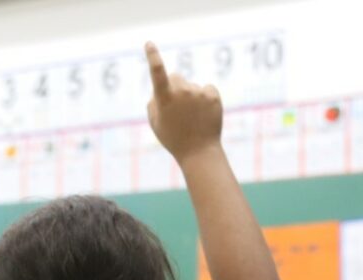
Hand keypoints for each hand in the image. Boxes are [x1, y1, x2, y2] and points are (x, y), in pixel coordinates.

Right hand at [145, 41, 222, 162]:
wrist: (199, 152)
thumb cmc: (174, 139)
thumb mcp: (156, 123)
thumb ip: (154, 102)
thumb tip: (159, 90)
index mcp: (164, 98)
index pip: (157, 72)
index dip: (152, 56)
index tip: (149, 43)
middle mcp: (182, 92)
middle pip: (176, 78)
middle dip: (175, 87)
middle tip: (177, 108)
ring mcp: (199, 93)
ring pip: (192, 87)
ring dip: (191, 97)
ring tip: (192, 118)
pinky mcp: (213, 95)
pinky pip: (206, 89)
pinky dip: (205, 98)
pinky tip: (204, 114)